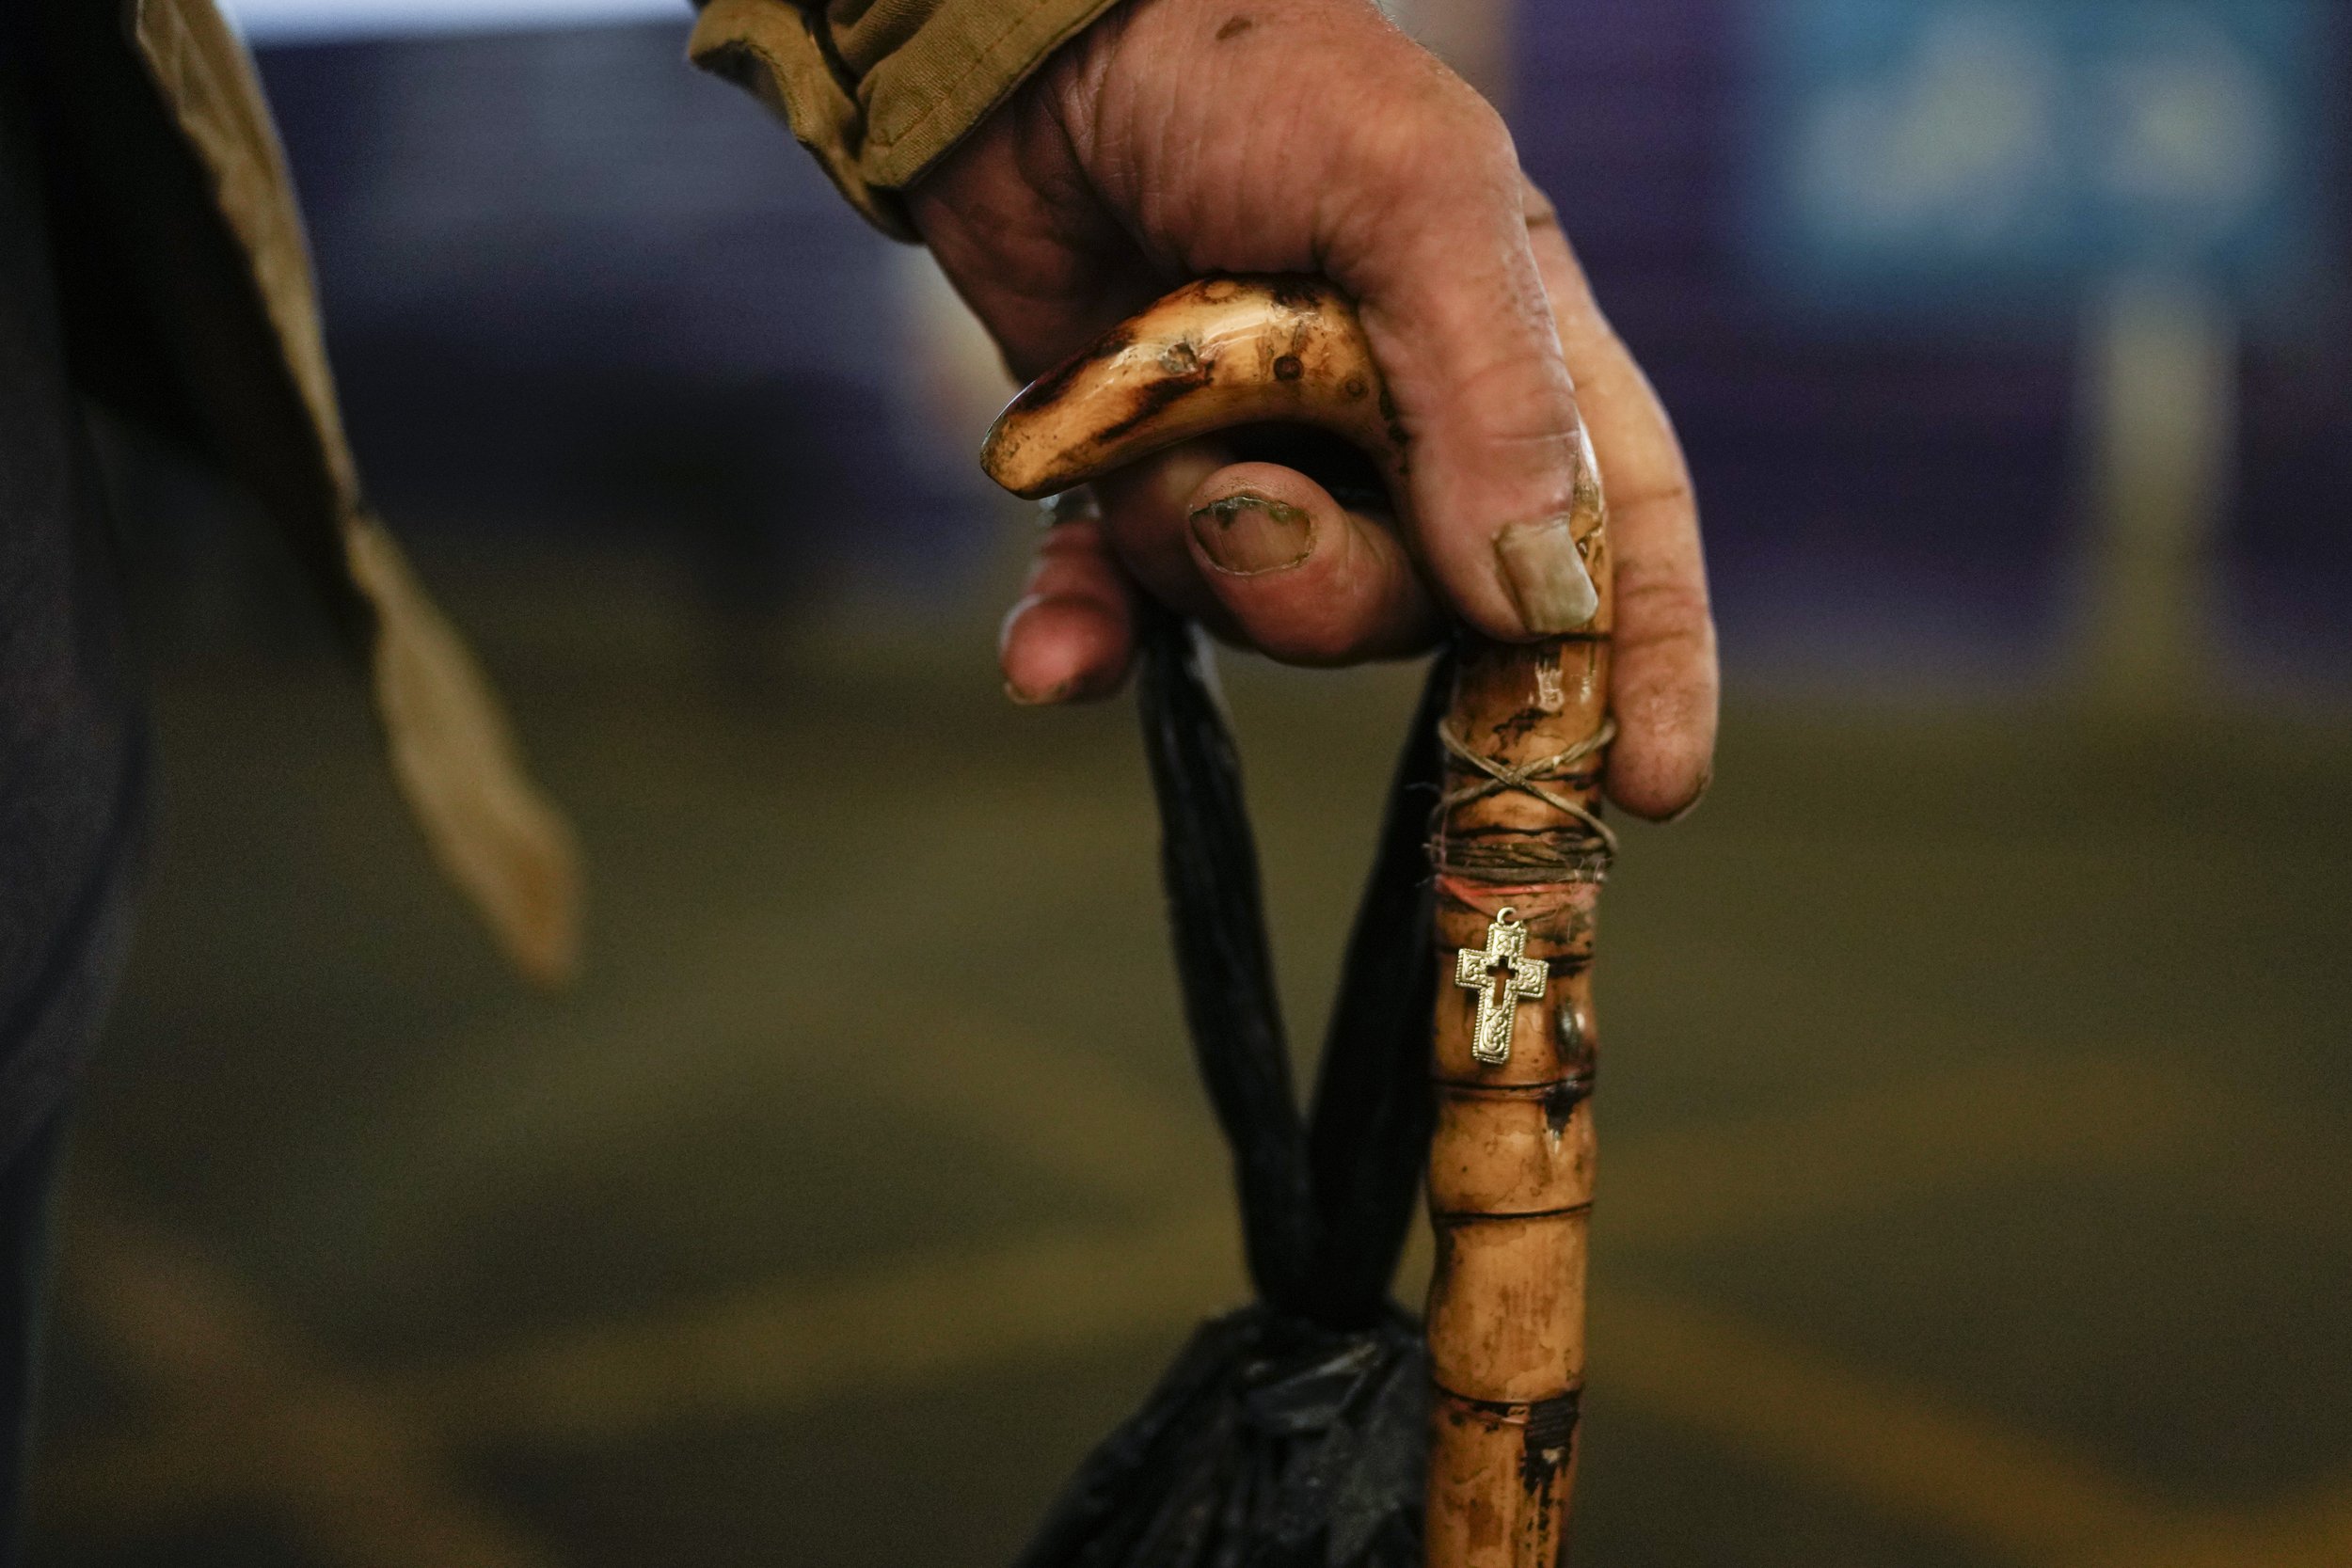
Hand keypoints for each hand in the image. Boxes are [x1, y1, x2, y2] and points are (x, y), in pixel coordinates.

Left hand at [908, 0, 1715, 817]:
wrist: (1027, 46)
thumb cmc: (1247, 73)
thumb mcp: (1409, 193)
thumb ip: (1490, 391)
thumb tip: (1540, 609)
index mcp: (1513, 354)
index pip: (1618, 532)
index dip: (1646, 661)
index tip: (1653, 784)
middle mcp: (1402, 431)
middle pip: (1421, 608)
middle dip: (1324, 583)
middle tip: (1242, 492)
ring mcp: (1268, 464)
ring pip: (1264, 611)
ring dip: (1189, 548)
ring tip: (1134, 426)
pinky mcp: (1140, 485)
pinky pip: (1128, 615)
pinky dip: (1088, 636)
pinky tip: (1050, 659)